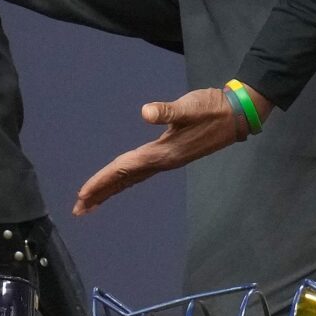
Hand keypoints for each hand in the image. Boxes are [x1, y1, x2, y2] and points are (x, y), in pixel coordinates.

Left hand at [72, 85, 269, 215]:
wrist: (236, 115)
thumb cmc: (212, 108)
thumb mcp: (190, 107)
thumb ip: (169, 110)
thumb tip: (147, 112)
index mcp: (163, 153)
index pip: (125, 168)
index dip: (103, 180)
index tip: (83, 193)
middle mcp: (163, 161)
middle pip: (125, 180)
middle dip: (102, 193)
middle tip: (78, 209)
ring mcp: (168, 160)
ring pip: (132, 179)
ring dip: (112, 189)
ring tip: (92, 201)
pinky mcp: (171, 154)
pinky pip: (141, 172)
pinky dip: (126, 178)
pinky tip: (119, 180)